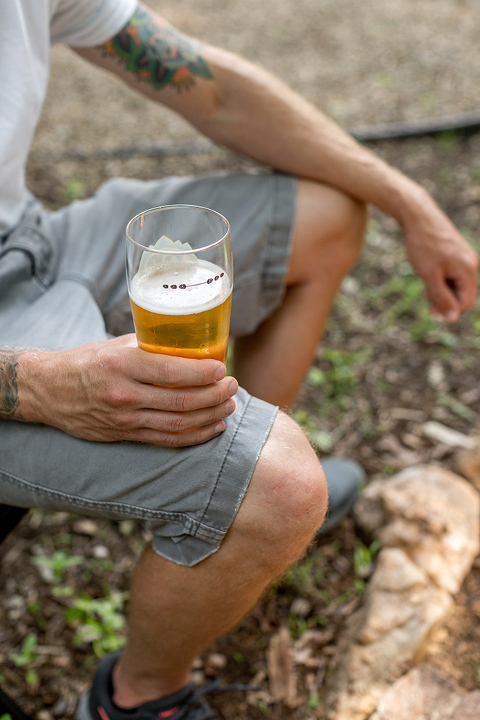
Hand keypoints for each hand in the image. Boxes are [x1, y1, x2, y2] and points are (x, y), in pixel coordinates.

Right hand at [23, 334, 237, 446]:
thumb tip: (191, 343)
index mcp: (122, 365)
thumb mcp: (116, 345)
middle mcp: (124, 394)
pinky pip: (167, 439)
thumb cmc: (86, 361)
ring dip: (210, 416)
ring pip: (179, 423)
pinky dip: (195, 435)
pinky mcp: (125, 435)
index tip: (222, 367)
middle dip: (215, 395)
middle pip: (181, 401)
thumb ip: (150, 347)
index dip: (204, 372)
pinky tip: (213, 426)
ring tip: (228, 405)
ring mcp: (124, 419)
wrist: (48, 390)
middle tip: (232, 385)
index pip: (172, 372)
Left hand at [402, 191, 478, 321]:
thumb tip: (452, 318)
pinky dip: (440, 279)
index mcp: (468, 269)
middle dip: (444, 300)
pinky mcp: (456, 254)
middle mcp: (470, 263)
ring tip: (424, 287)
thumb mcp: (430, 275)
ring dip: (440, 290)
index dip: (450, 310)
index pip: (466, 302)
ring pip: (455, 284)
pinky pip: (452, 274)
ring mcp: (464, 257)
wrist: (418, 216)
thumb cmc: (423, 245)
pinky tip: (427, 275)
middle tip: (424, 298)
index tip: (430, 311)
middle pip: (462, 294)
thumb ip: (442, 297)